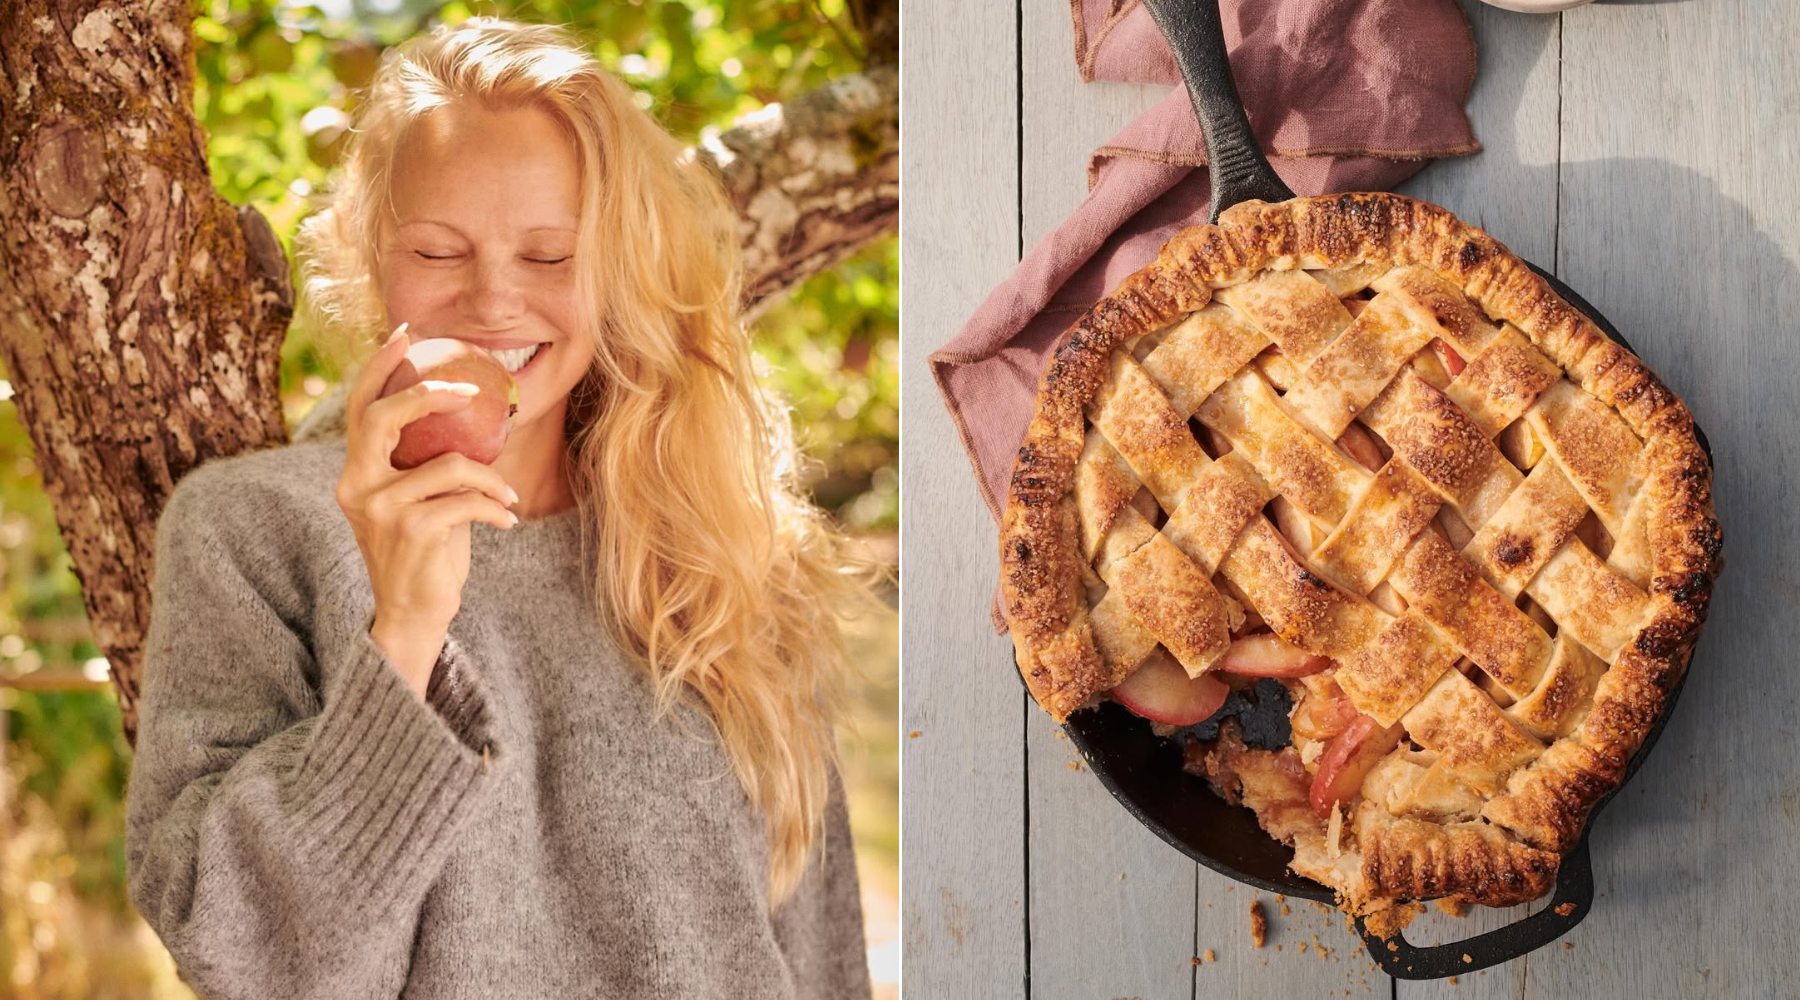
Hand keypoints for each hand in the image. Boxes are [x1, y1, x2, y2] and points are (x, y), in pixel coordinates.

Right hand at [334, 323, 519, 695]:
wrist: (414, 613)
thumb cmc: (425, 552)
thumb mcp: (421, 500)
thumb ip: (428, 462)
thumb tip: (472, 414)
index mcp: (355, 473)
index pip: (361, 408)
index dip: (379, 367)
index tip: (405, 332)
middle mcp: (357, 486)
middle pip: (383, 418)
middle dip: (426, 394)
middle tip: (466, 388)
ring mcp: (380, 509)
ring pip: (447, 465)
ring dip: (489, 479)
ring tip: (507, 496)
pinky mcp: (410, 532)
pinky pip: (466, 500)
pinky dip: (495, 507)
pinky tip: (507, 520)